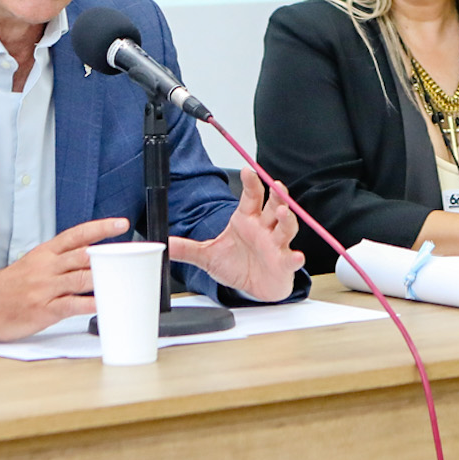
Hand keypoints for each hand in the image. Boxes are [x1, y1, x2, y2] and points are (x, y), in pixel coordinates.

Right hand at [0, 217, 126, 341]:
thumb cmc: (10, 286)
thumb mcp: (33, 263)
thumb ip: (60, 259)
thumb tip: (92, 257)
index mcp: (45, 253)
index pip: (77, 234)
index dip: (101, 228)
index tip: (121, 224)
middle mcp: (46, 267)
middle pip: (83, 256)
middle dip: (109, 255)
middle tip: (130, 254)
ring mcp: (45, 288)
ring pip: (81, 278)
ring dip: (105, 278)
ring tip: (126, 278)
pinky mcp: (44, 309)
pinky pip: (73, 304)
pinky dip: (91, 304)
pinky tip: (105, 303)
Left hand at [169, 169, 304, 302]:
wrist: (252, 287)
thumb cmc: (236, 265)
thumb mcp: (207, 256)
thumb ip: (186, 248)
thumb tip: (163, 242)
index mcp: (246, 220)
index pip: (251, 196)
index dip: (252, 183)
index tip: (248, 171)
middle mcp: (264, 228)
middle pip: (274, 206)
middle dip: (277, 195)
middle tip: (276, 185)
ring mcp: (276, 245)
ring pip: (286, 227)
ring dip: (287, 219)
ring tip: (283, 213)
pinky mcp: (284, 263)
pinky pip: (290, 259)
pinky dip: (294, 258)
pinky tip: (295, 256)